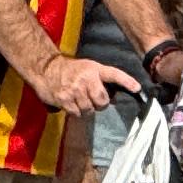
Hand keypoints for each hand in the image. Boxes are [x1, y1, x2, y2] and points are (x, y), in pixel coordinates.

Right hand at [16, 49, 132, 115]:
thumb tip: (114, 98)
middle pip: (102, 100)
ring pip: (90, 109)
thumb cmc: (69, 70)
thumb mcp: (87, 69)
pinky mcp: (64, 98)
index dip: (127, 81)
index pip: (114, 74)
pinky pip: (77, 113)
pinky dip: (76, 112)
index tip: (137, 89)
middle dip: (100, 104)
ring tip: (79, 101)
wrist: (45, 68)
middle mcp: (86, 78)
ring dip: (86, 109)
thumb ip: (100, 81)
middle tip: (93, 100)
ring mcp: (74, 89)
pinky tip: (71, 104)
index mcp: (94, 69)